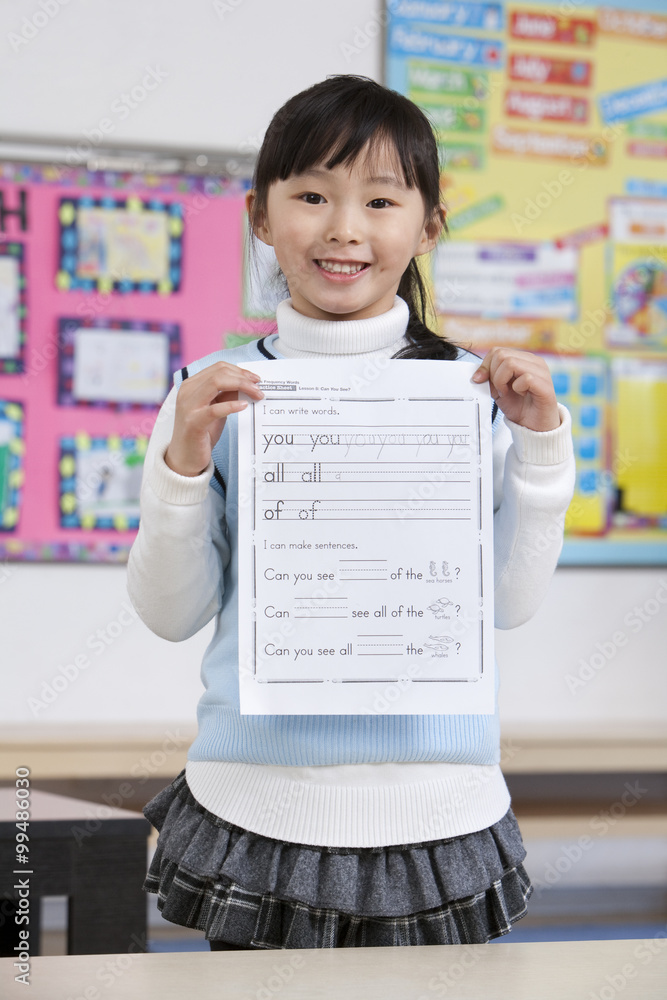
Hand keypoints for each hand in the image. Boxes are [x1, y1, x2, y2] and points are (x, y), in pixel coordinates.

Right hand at [165, 362, 263, 476]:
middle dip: (243, 378)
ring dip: (241, 386)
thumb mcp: (216, 409)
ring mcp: (188, 406)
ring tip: (256, 395)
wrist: (185, 458)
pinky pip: (215, 409)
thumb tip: (247, 384)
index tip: (255, 379)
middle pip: (219, 373)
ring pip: (216, 383)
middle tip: (259, 387)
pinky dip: (232, 405)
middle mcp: (187, 391)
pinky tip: (244, 406)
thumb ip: (227, 395)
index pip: (218, 368)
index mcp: (191, 385)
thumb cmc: (202, 433)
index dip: (239, 370)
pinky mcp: (193, 423)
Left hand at [471, 347, 559, 431]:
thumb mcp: (498, 391)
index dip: (485, 366)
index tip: (482, 382)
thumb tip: (477, 375)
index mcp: (522, 359)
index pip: (497, 351)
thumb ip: (489, 379)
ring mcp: (541, 371)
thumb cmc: (519, 407)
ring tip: (508, 392)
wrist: (533, 427)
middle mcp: (534, 361)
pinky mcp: (546, 384)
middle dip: (493, 375)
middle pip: (501, 355)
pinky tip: (522, 394)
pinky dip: (517, 388)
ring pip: (511, 363)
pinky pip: (525, 378)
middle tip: (500, 390)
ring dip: (502, 381)